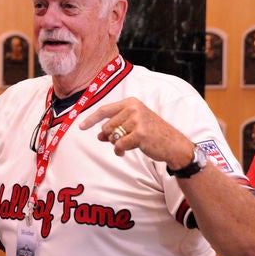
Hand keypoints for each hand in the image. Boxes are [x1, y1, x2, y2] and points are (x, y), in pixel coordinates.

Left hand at [79, 97, 193, 168]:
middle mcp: (133, 108)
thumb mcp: (132, 127)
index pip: (104, 110)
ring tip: (126, 146)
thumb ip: (115, 128)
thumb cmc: (152, 134)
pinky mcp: (139, 133)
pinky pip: (118, 145)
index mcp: (131, 102)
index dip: (91, 119)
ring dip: (116, 144)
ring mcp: (137, 120)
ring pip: (112, 136)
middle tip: (120, 141)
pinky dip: (119, 151)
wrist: (173, 144)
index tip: (81, 127)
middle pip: (106, 126)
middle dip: (109, 137)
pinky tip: (124, 152)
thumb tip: (98, 135)